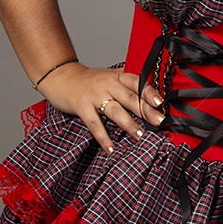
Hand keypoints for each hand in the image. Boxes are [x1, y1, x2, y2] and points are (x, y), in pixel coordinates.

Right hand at [37, 63, 164, 153]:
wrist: (61, 76)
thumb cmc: (89, 79)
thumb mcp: (109, 74)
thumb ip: (126, 80)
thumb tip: (148, 86)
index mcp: (117, 76)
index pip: (137, 83)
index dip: (149, 92)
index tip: (160, 103)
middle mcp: (108, 84)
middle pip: (130, 98)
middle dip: (146, 111)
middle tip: (159, 122)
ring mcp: (95, 96)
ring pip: (115, 110)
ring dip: (129, 123)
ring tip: (140, 135)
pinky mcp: (82, 107)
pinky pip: (94, 124)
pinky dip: (103, 137)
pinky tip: (111, 149)